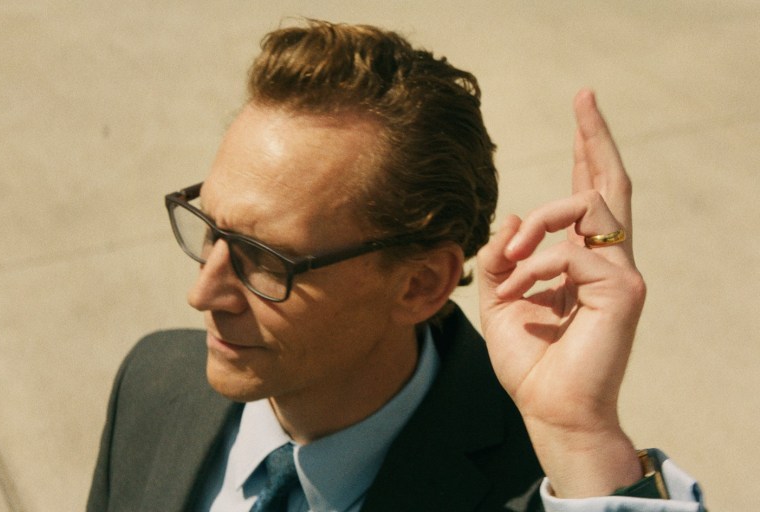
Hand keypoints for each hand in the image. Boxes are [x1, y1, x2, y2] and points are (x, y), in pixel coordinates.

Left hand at [477, 90, 645, 497]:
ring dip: (537, 226)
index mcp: (582, 261)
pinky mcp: (624, 290)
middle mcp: (609, 261)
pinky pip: (571, 253)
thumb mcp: (499, 300)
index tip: (582, 108)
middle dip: (595, 137)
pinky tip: (521, 296)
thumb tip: (513, 213)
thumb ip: (501, 258)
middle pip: (610, 183)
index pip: (589, 196)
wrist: (550, 410)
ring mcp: (622, 273)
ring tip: (510, 261)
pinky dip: (536, 269)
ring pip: (585, 207)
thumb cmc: (531, 362)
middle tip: (584, 96)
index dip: (587, 151)